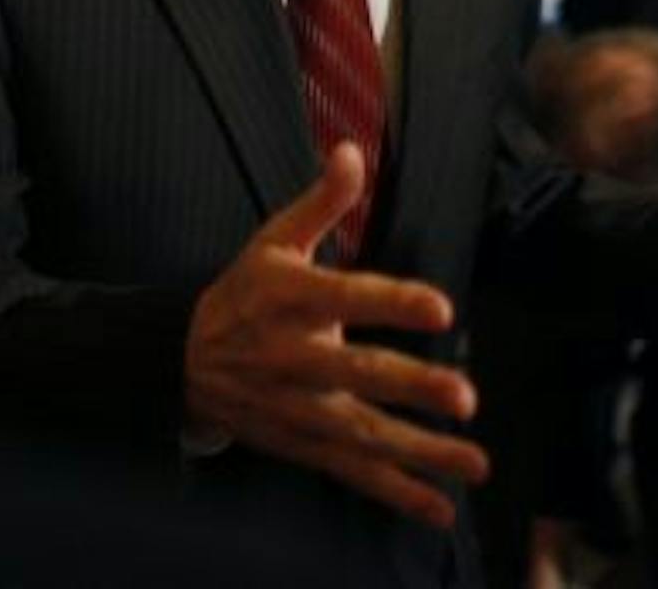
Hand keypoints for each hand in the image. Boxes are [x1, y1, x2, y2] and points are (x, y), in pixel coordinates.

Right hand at [183, 143, 487, 528]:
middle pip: (356, 374)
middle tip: (464, 396)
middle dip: (411, 387)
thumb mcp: (273, 241)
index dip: (392, 303)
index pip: (347, 297)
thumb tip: (351, 150)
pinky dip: (396, 492)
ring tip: (474, 461)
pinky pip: (352, 472)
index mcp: (290, 298)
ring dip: (420, 451)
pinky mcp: (302, 443)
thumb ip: (321, 202)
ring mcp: (298, 407)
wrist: (182, 360)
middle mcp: (294, 356)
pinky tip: (440, 507)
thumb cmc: (244, 292)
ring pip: (362, 433)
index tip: (441, 308)